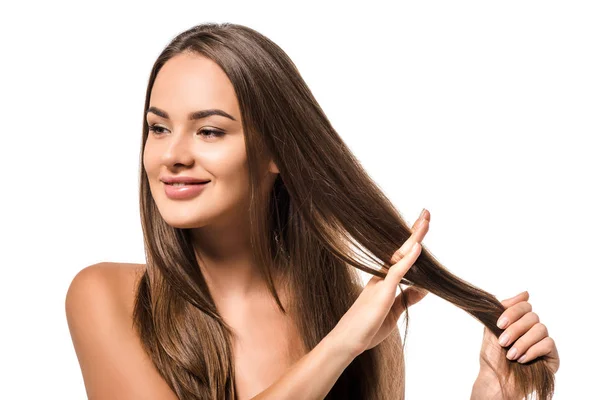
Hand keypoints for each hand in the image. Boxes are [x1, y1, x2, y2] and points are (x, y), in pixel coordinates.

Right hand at [332, 209, 430, 357]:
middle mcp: (382, 276)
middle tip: (426, 213)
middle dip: (415, 231)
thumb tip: (425, 287)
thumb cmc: (367, 328)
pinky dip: (408, 258)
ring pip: (400, 254)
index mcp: (384, 279)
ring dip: (414, 238)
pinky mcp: (381, 292)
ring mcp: (381, 282)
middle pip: (402, 248)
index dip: (413, 241)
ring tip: (425, 221)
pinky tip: (418, 246)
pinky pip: (397, 271)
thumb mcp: (394, 311)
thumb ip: (408, 297)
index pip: (402, 255)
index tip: (422, 225)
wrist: (347, 341)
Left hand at [475, 291, 559, 393]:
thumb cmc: (491, 358)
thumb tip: (525, 293)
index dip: (513, 311)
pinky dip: (533, 350)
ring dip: (522, 341)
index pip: (524, 305)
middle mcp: (532, 330)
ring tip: (510, 354)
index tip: (499, 324)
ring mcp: (542, 342)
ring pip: (540, 329)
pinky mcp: (552, 356)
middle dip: (515, 329)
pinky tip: (521, 359)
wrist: (496, 382)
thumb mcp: (491, 328)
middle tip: (502, 341)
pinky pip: (548, 344)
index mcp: (518, 321)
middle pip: (532, 316)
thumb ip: (504, 309)